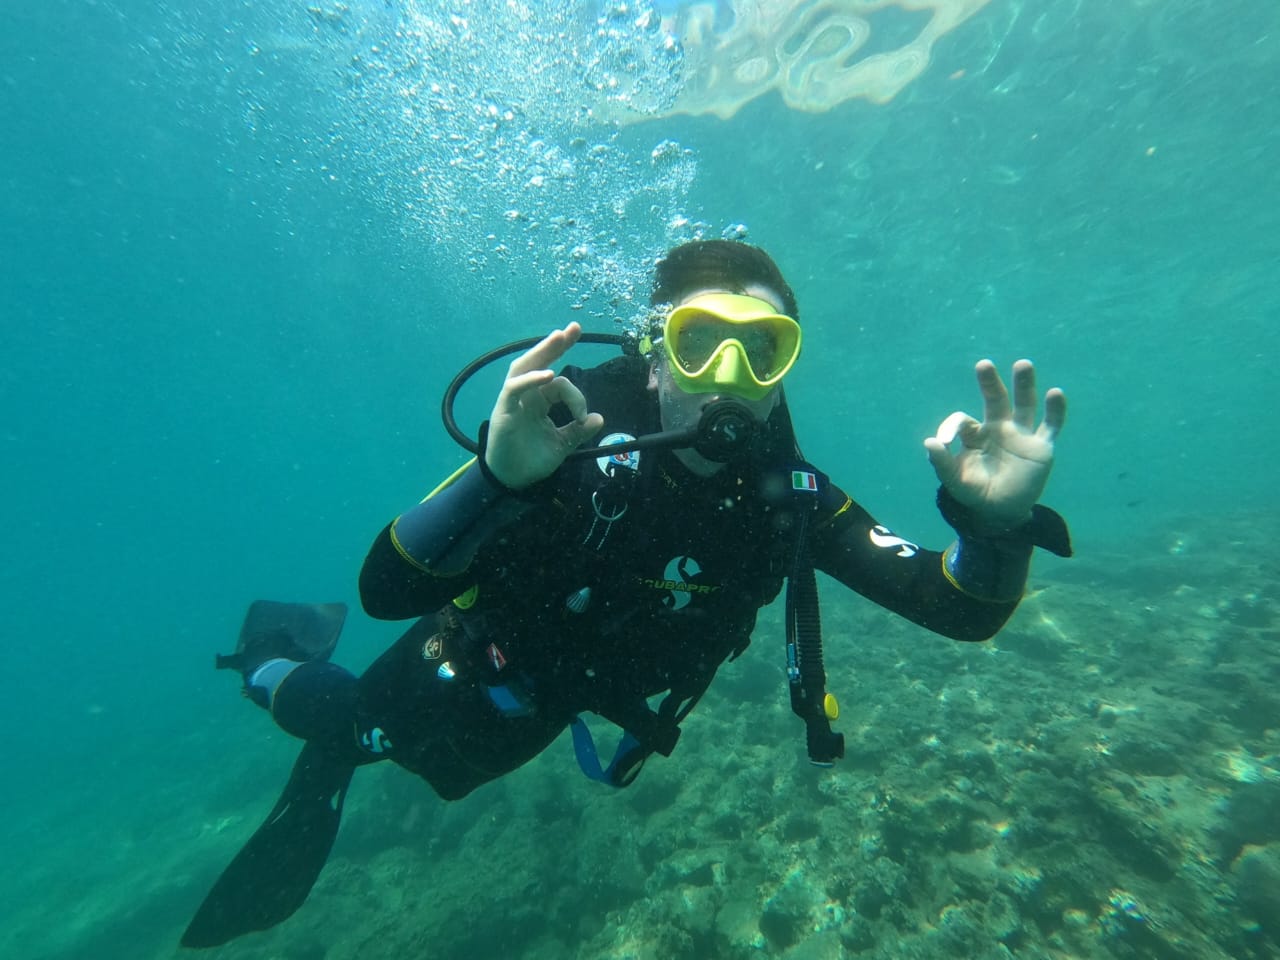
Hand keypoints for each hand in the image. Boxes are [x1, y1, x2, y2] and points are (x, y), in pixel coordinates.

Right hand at [484, 322, 604, 489]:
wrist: (513, 480)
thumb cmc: (532, 459)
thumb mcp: (562, 444)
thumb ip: (578, 431)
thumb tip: (599, 418)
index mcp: (540, 400)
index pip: (560, 384)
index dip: (576, 396)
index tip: (584, 417)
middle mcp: (527, 394)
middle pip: (540, 361)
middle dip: (557, 344)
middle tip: (575, 327)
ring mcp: (513, 400)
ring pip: (525, 366)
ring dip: (542, 350)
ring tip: (559, 336)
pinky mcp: (504, 409)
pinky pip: (515, 388)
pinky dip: (530, 379)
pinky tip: (547, 374)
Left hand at [923, 359, 1065, 529]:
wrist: (1002, 512)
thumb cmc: (976, 493)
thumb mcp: (955, 480)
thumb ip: (942, 462)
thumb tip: (929, 441)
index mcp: (975, 435)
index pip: (964, 421)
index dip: (953, 426)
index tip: (945, 439)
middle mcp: (999, 428)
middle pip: (995, 400)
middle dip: (989, 383)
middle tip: (983, 364)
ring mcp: (1022, 435)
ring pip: (1025, 404)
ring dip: (1024, 385)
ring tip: (1022, 364)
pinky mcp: (1042, 446)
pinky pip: (1051, 425)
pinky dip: (1055, 410)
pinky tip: (1056, 393)